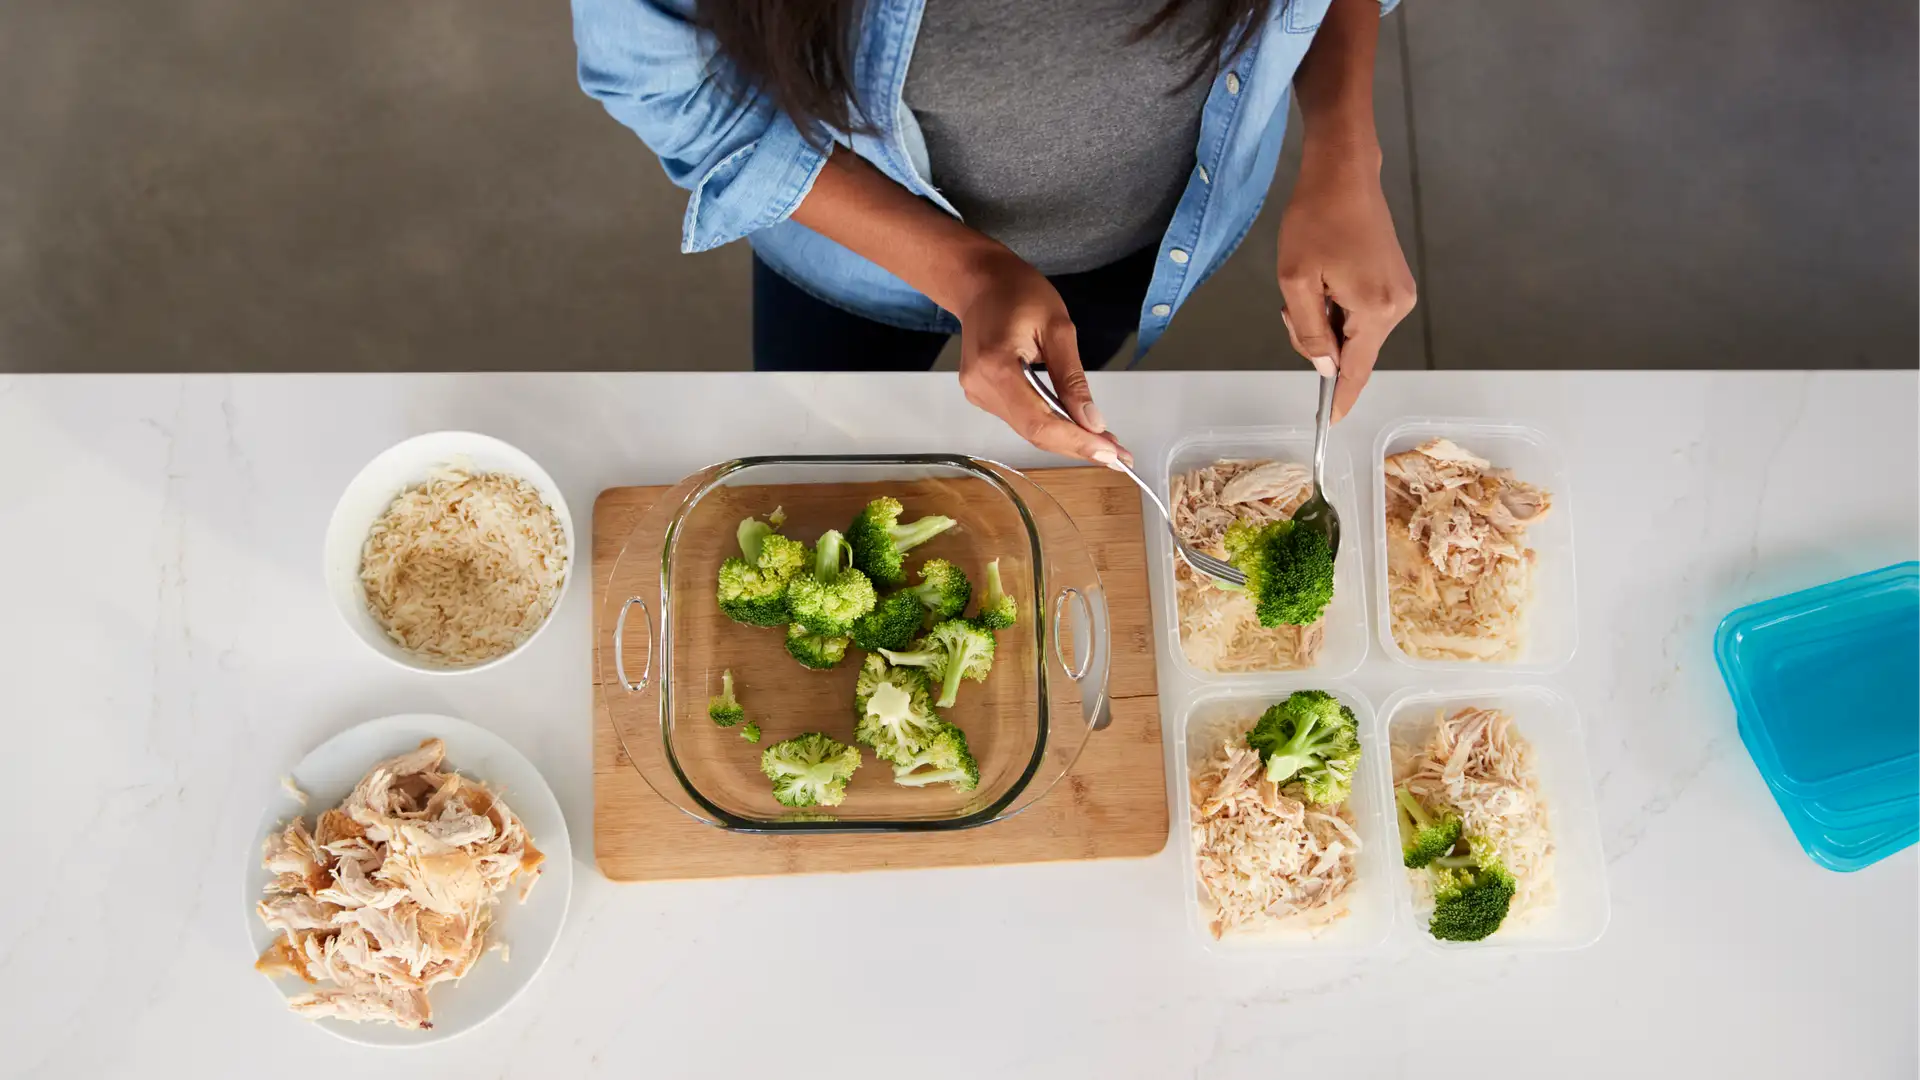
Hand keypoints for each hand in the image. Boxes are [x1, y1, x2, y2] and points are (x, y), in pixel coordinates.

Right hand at [954, 252, 1130, 464]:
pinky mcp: (983, 395)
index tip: (1110, 454)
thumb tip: (1092, 420)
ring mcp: (978, 393)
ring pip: (1029, 431)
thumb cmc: (1017, 292)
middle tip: (1118, 456)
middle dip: (1079, 446)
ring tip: (1105, 443)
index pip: (1039, 421)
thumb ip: (1073, 378)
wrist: (980, 282)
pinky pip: (1022, 419)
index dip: (1076, 442)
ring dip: (1068, 439)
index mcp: (996, 366)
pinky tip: (1076, 426)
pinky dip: (1052, 425)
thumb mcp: (1058, 327)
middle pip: (1034, 433)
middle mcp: (981, 386)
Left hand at [1276, 145, 1416, 421]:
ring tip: (1312, 281)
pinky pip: (1362, 315)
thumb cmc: (1315, 219)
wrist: (1344, 174)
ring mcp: (1400, 294)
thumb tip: (1325, 370)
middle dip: (1319, 341)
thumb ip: (1309, 332)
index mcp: (1374, 310)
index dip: (1341, 399)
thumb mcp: (1297, 280)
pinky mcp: (1396, 282)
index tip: (1331, 424)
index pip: (1357, 370)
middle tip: (1296, 301)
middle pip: (1353, 352)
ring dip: (1326, 321)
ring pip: (1355, 333)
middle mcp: (1397, 306)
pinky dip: (1338, 309)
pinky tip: (1327, 280)